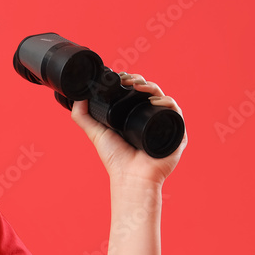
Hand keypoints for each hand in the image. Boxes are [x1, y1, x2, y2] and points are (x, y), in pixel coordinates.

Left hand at [71, 72, 187, 186]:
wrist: (131, 177)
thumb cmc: (116, 159)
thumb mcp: (96, 133)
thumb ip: (83, 116)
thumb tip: (77, 97)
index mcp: (136, 116)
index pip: (137, 92)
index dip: (130, 81)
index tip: (120, 77)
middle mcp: (151, 118)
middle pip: (150, 92)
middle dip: (139, 81)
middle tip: (127, 80)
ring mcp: (165, 124)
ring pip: (162, 98)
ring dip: (151, 87)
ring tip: (137, 86)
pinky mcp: (177, 133)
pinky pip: (175, 112)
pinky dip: (166, 103)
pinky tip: (153, 101)